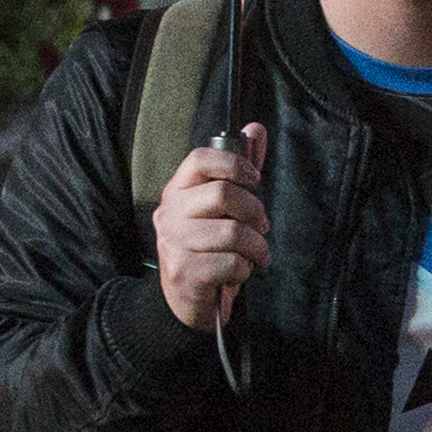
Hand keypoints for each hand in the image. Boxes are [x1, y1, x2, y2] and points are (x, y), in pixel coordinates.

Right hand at [153, 123, 270, 332]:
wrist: (185, 302)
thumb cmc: (208, 249)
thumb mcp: (223, 209)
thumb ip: (238, 170)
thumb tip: (255, 129)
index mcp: (177, 191)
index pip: (200, 158)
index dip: (234, 164)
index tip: (254, 180)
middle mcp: (170, 213)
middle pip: (223, 193)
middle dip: (254, 210)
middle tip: (261, 226)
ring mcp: (173, 243)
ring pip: (232, 232)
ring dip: (256, 246)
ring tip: (256, 254)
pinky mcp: (183, 272)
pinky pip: (231, 263)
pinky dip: (244, 270)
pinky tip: (239, 273)